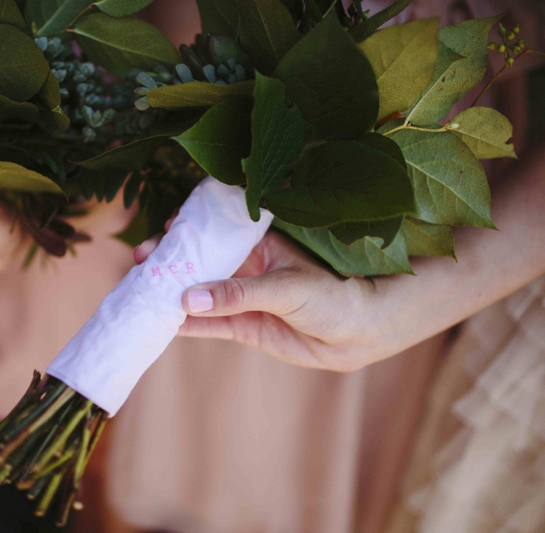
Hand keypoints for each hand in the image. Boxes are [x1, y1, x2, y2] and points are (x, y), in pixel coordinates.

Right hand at [134, 220, 382, 371]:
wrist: (362, 333)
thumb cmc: (336, 295)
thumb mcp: (286, 287)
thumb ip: (237, 294)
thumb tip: (188, 298)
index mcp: (261, 243)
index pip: (216, 231)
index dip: (187, 230)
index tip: (161, 231)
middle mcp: (248, 267)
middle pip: (200, 261)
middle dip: (170, 260)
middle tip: (140, 261)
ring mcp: (244, 298)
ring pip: (199, 292)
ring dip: (171, 291)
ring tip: (140, 288)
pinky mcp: (245, 327)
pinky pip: (209, 324)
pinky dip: (186, 324)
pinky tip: (163, 321)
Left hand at [135, 121, 544, 371]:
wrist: (408, 295)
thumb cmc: (346, 322)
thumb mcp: (288, 310)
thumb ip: (237, 300)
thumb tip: (184, 299)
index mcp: (256, 327)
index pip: (200, 317)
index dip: (168, 303)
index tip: (136, 291)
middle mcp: (259, 298)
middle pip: (208, 280)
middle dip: (176, 266)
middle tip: (142, 250)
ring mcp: (274, 270)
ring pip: (226, 254)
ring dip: (199, 241)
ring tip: (166, 228)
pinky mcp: (290, 244)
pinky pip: (252, 232)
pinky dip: (229, 223)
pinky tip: (205, 211)